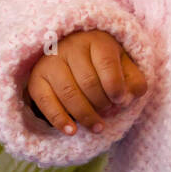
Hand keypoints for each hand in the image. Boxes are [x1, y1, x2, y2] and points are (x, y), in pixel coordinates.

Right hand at [25, 30, 146, 134]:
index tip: (120, 100)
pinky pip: (46, 102)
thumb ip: (133, 80)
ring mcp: (51, 62)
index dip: (116, 87)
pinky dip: (59, 120)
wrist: (69, 52)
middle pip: (88, 82)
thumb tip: (127, 98)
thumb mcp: (123, 64)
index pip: (106, 63)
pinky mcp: (37, 79)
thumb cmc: (102, 62)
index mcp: (95, 40)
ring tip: (98, 127)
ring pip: (69, 93)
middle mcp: (70, 47)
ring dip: (85, 115)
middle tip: (108, 111)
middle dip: (102, 103)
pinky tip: (72, 131)